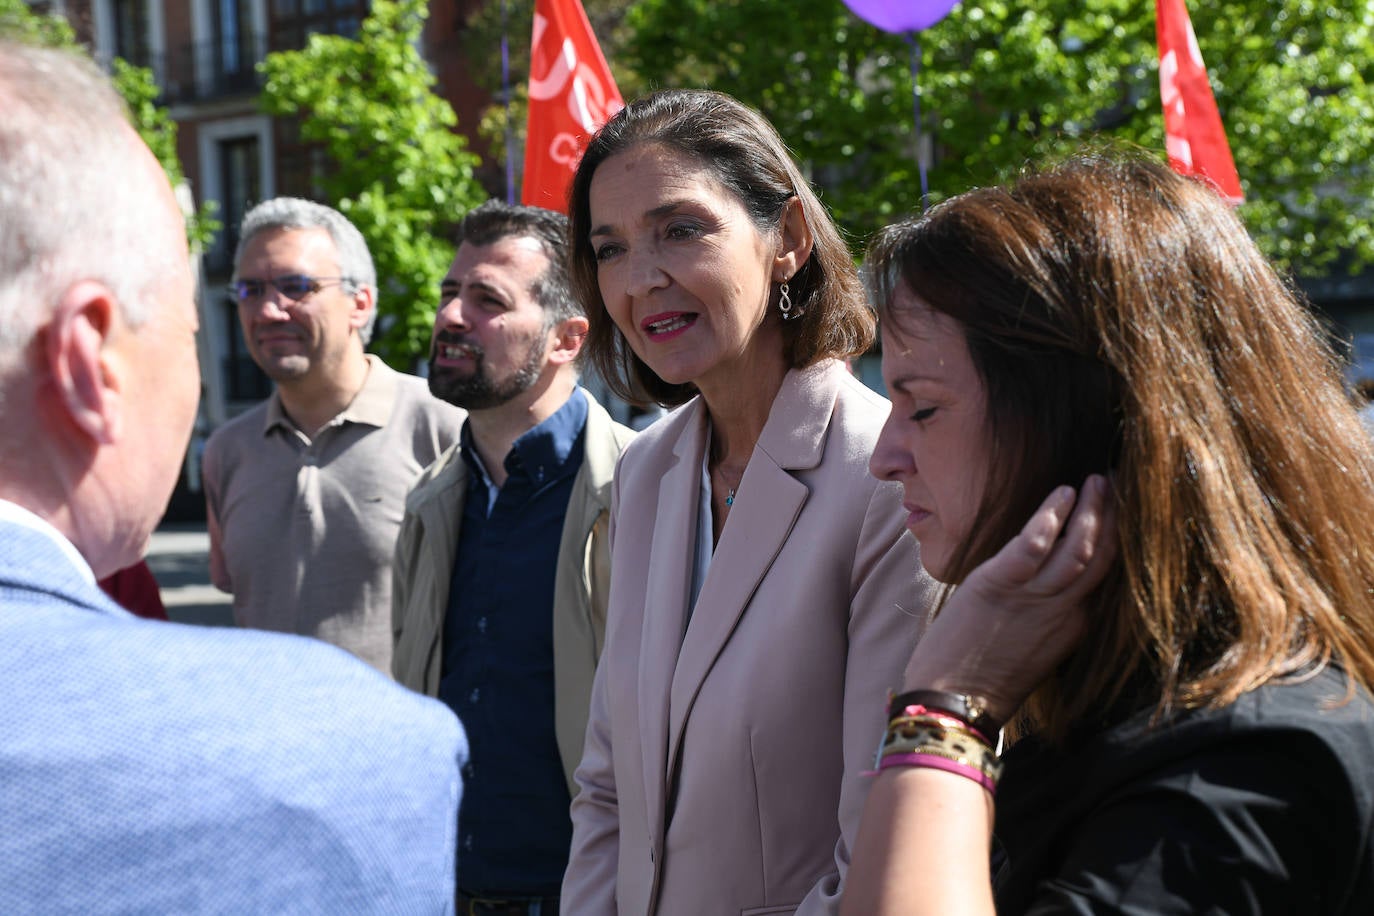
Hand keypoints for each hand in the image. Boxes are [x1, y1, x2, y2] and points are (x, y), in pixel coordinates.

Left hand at [903, 474, 1117, 724]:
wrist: (952, 704)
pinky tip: (1063, 492)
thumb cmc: (983, 678)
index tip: (1121, 509)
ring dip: (1093, 510)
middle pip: (1103, 556)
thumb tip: (1051, 585)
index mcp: (1074, 626)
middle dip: (1116, 516)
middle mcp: (1065, 611)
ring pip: (1080, 548)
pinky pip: (1035, 545)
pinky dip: (1052, 517)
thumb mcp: (1033, 647)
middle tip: (1120, 481)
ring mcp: (1035, 598)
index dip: (1117, 539)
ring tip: (1099, 479)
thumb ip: (1050, 617)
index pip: (1107, 575)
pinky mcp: (999, 586)